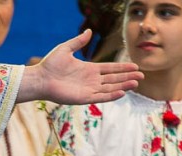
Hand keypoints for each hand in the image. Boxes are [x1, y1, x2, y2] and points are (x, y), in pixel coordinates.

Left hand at [18, 30, 142, 104]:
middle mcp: (90, 80)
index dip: (122, 68)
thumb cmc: (50, 64)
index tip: (135, 66)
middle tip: (141, 76)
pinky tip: (122, 92)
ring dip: (123, 86)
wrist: (40, 78)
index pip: (110, 69)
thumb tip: (88, 31)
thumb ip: (78, 41)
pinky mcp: (83, 98)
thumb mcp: (66, 49)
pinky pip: (100, 97)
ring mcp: (88, 90)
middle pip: (113, 79)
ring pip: (110, 88)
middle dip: (127, 77)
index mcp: (89, 69)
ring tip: (136, 83)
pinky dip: (111, 95)